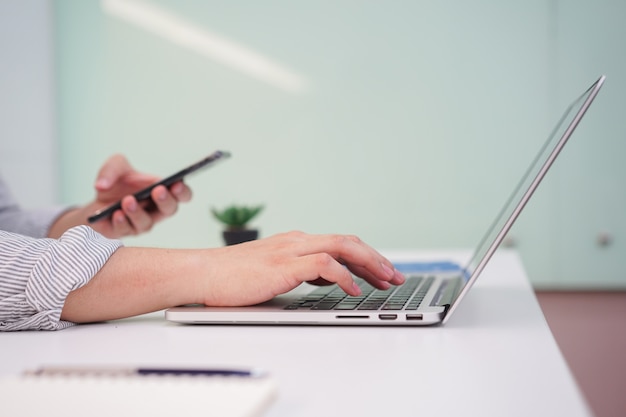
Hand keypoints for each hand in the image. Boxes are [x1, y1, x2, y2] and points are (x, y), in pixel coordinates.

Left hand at [48, 154, 191, 238]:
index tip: (177, 183)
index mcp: (162, 192)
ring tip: (129, 201)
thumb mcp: (115, 166)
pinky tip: (116, 214)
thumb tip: (102, 185)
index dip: (183, 191)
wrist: (98, 200)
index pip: (182, 195)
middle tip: (159, 191)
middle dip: (166, 201)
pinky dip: (121, 222)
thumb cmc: (116, 183)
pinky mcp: (123, 232)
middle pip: (170, 210)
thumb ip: (111, 169)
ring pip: (146, 223)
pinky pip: (124, 230)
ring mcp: (141, 223)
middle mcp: (156, 210)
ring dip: (138, 213)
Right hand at [62, 231, 404, 322]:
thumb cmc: (231, 277)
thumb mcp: (272, 271)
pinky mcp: (282, 265)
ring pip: (341, 246)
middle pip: (348, 241)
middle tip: (396, 275)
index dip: (366, 257)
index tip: (383, 272)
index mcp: (295, 242)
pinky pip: (322, 264)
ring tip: (386, 281)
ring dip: (369, 263)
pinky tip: (354, 290)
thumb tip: (325, 280)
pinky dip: (343, 276)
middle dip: (376, 258)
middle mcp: (297, 241)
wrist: (200, 273)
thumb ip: (298, 271)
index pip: (340, 244)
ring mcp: (290, 250)